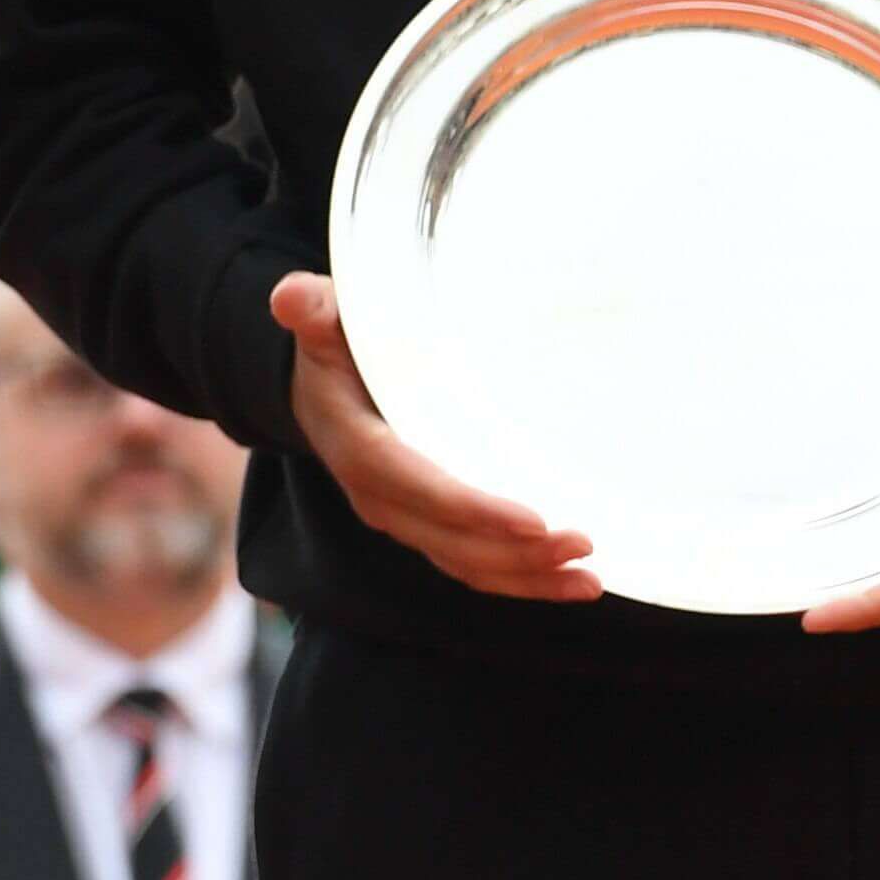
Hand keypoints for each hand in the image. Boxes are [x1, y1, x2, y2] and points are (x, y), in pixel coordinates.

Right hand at [270, 271, 595, 600]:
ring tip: (588, 576)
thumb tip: (292, 298)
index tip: (532, 519)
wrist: (319, 385)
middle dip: (516, 552)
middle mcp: (377, 494)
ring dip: (527, 575)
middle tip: (582, 543)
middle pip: (448, 539)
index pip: (412, 485)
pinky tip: (572, 581)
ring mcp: (402, 518)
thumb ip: (312, 310)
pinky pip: (473, 565)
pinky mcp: (427, 529)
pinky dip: (522, 580)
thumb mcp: (324, 320)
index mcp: (355, 444)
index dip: (469, 508)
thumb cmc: (336, 345)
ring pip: (466, 562)